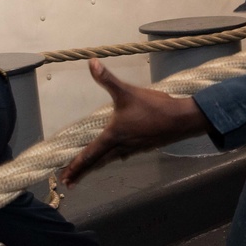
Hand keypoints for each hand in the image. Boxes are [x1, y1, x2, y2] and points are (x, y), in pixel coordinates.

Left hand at [61, 59, 211, 185]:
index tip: (64, 177)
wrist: (181, 120)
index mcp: (113, 135)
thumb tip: (91, 62)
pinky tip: (113, 156)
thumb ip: (107, 79)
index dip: (76, 165)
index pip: (90, 154)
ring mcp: (132, 148)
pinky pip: (121, 156)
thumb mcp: (127, 91)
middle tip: (68, 183)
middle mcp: (120, 146)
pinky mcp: (142, 147)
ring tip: (86, 172)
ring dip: (96, 166)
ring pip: (109, 160)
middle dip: (82, 172)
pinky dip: (110, 159)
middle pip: (97, 162)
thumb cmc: (153, 107)